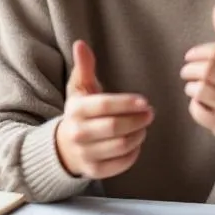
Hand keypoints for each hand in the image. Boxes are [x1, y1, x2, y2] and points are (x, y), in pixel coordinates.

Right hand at [54, 40, 152, 178]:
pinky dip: (133, 153)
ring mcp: (85, 154)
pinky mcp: (94, 171)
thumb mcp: (79, 89)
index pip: (104, 106)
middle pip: (115, 127)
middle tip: (150, 113)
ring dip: (138, 135)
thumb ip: (83, 67)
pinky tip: (136, 142)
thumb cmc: (79, 112)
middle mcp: (77, 133)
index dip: (127, 103)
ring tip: (144, 126)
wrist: (64, 146)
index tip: (145, 101)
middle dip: (137, 120)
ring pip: (120, 146)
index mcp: (75, 110)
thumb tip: (80, 44)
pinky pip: (121, 164)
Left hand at [180, 1, 214, 151]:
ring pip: (200, 90)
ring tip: (194, 87)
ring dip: (191, 87)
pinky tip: (201, 103)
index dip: (198, 53)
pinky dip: (194, 105)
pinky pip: (198, 110)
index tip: (190, 57)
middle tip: (186, 71)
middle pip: (207, 71)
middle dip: (190, 70)